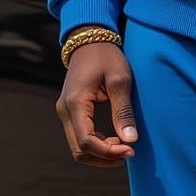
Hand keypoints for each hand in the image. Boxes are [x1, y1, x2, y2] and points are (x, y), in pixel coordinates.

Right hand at [56, 35, 137, 167]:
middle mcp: (64, 111)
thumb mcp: (120, 79)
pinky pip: (80, 136)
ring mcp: (64, 112)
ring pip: (78, 147)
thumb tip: (131, 140)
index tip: (131, 150)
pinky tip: (114, 139)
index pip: (87, 140)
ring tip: (124, 146)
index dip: (108, 151)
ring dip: (100, 153)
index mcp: (75, 102)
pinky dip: (96, 143)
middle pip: (79, 150)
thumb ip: (123, 110)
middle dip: (104, 157)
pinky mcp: (70, 111)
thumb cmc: (106, 55)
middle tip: (129, 151)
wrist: (90, 39)